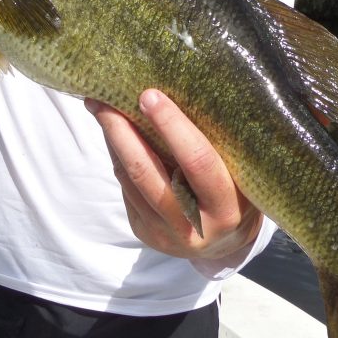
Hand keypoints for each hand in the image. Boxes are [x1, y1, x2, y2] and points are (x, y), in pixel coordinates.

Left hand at [87, 89, 263, 260]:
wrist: (227, 243)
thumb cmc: (236, 191)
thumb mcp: (238, 172)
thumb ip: (214, 146)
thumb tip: (167, 95)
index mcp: (227, 207)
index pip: (197, 161)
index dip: (171, 126)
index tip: (149, 95)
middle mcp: (195, 227)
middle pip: (147, 173)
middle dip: (122, 133)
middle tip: (105, 100)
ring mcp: (166, 235)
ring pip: (131, 180)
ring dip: (113, 141)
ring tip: (100, 107)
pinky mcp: (145, 234)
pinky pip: (126, 189)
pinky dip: (119, 158)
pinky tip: (114, 135)